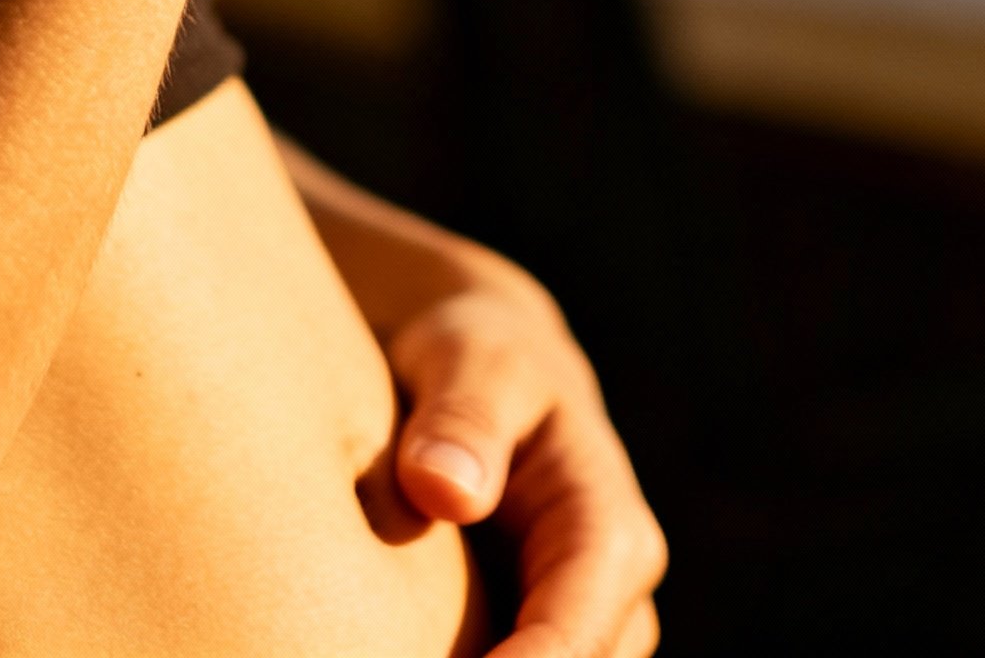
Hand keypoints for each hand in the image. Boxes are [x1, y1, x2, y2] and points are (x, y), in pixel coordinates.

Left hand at [392, 285, 665, 657]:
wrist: (477, 364)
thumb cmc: (481, 355)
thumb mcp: (476, 359)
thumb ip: (465, 417)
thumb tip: (445, 488)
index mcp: (606, 524)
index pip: (577, 630)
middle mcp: (608, 588)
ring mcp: (572, 619)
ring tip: (376, 652)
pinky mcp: (526, 634)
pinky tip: (387, 646)